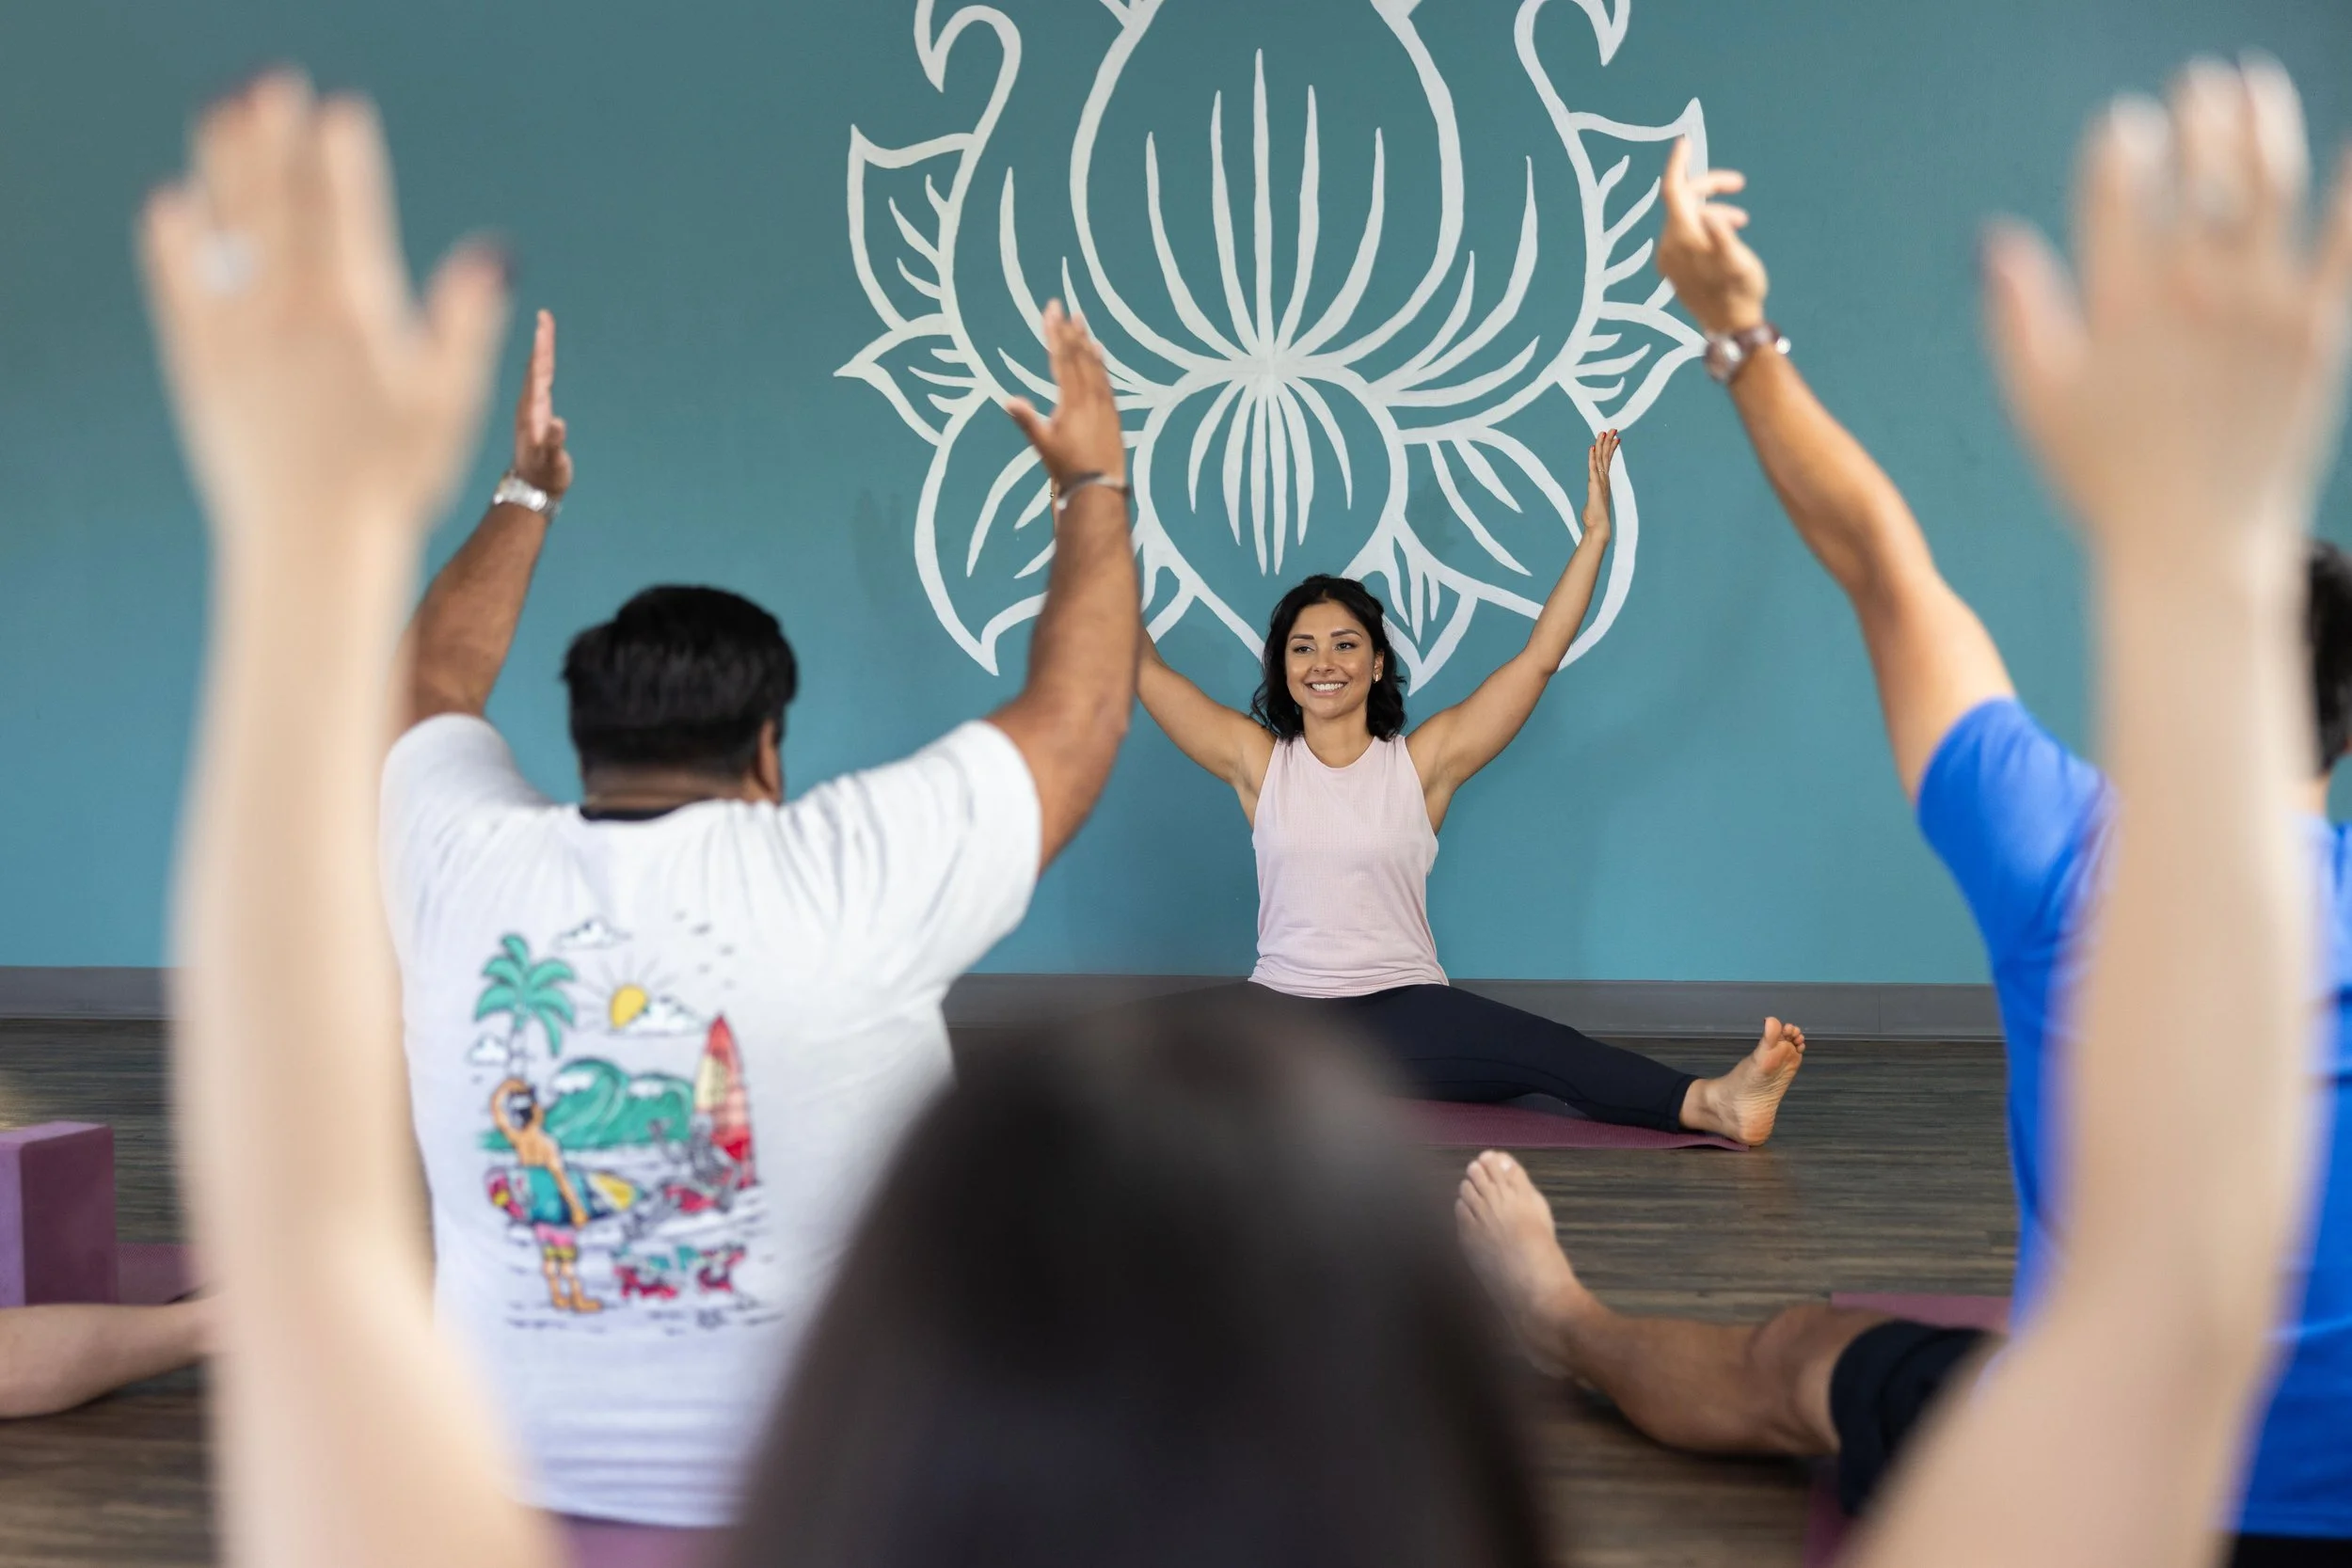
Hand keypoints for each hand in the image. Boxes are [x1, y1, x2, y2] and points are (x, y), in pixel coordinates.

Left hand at [139, 72, 509, 552]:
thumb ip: (465, 322)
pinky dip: (174, 239)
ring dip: (221, 167)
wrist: (311, 539)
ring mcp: (235, 334)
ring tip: (223, 116)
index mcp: (351, 313)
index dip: (340, 154)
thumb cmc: (395, 475)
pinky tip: (174, 204)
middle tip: (271, 86)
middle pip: (275, 202)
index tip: (338, 109)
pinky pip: (177, 285)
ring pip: (222, 230)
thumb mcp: (450, 400)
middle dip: (273, 138)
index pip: (341, 211)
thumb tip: (496, 255)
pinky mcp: (199, 364)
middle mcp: (285, 311)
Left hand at [512, 309, 571, 498]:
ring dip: (541, 350)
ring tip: (545, 329)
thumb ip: (552, 443)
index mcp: (531, 411)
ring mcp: (531, 410)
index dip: (542, 347)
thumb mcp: (550, 461)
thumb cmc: (542, 476)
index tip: (543, 323)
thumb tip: (558, 423)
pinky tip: (544, 360)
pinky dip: (543, 366)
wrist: (529, 490)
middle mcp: (528, 406)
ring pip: (536, 372)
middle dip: (541, 341)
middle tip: (545, 316)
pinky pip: (539, 382)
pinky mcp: (535, 415)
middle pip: (536, 366)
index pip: (537, 372)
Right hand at [1005, 301, 1126, 492]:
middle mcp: (1090, 395)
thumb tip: (1008, 400)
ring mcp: (1104, 402)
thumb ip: (1027, 421)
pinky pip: (1106, 378)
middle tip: (1064, 307)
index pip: (1062, 359)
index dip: (1055, 333)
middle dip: (1069, 330)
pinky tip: (1099, 351)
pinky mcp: (1112, 411)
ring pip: (1094, 364)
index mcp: (1072, 400)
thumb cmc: (1066, 468)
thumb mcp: (1043, 445)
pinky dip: (1101, 361)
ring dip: (1086, 341)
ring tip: (1081, 320)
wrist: (1099, 487)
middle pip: (1079, 356)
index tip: (1051, 311)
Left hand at [1582, 428, 1619, 538]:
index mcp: (1604, 482)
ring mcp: (1600, 482)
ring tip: (1604, 432)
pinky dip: (1592, 457)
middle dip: (1609, 442)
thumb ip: (1594, 498)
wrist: (1599, 527)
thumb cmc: (1596, 519)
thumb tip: (1594, 501)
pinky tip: (1592, 447)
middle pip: (1607, 457)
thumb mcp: (1594, 504)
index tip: (1615, 439)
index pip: (1608, 462)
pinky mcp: (1594, 485)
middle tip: (1613, 429)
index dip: (1611, 449)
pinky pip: (1592, 468)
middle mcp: (1604, 480)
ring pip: (1601, 459)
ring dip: (1602, 445)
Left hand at [1657, 138, 1767, 336]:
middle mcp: (1668, 245)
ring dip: (1712, 209)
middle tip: (1739, 184)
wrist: (1730, 327)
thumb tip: (1709, 214)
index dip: (1679, 164)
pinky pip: (1685, 233)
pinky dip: (1704, 225)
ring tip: (1741, 220)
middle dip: (1709, 188)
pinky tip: (1725, 234)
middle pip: (1682, 201)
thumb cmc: (1739, 291)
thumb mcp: (1737, 261)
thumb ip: (1722, 236)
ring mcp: (1669, 258)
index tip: (1685, 140)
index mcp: (1682, 238)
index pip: (1673, 191)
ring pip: (1687, 217)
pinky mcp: (1674, 268)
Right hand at [1984, 57, 2351, 564]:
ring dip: (2260, 122)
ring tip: (2255, 87)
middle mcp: (2189, 296)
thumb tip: (1996, 242)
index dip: (2121, 142)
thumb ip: (2015, 317)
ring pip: (2267, 186)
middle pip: (2198, 172)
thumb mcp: (2037, 401)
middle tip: (2201, 82)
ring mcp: (2260, 311)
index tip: (2127, 123)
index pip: (2117, 191)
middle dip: (2198, 114)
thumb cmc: (2104, 479)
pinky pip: (2345, 243)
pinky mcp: (2318, 335)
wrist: (2192, 546)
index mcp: (2118, 306)